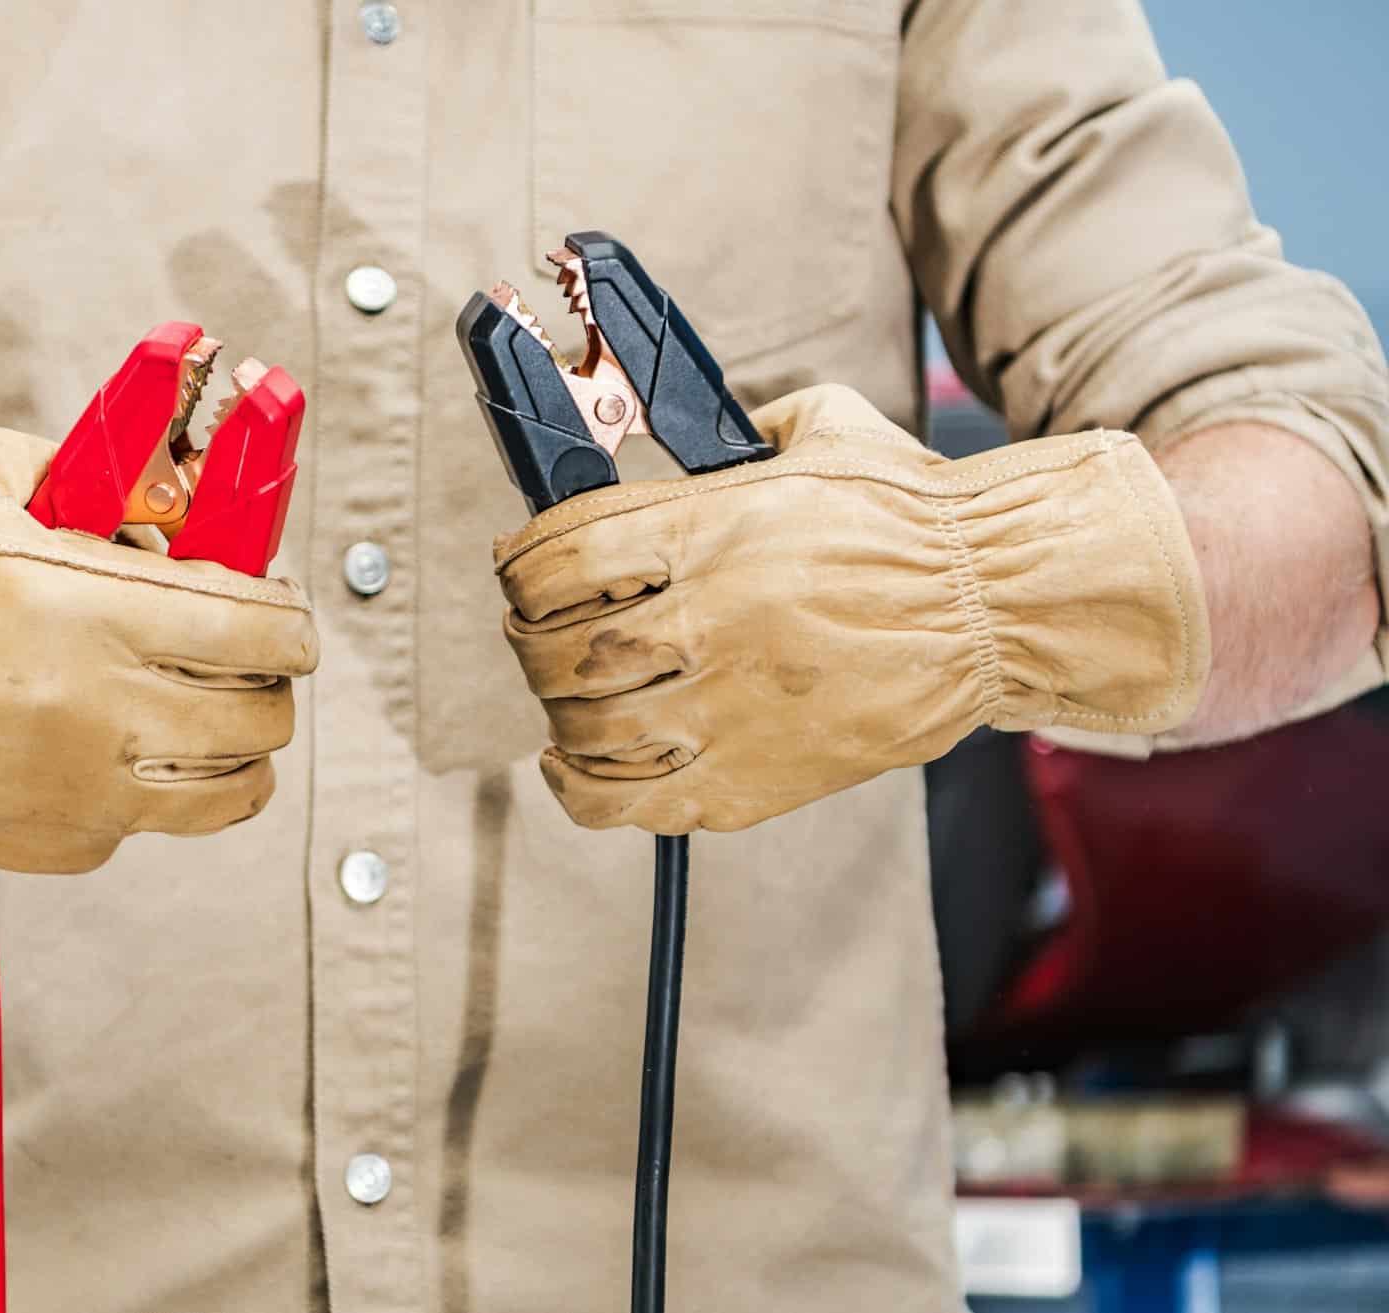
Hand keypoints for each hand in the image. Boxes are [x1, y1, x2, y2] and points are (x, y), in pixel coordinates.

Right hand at [0, 425, 318, 872]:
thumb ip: (105, 479)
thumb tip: (187, 498)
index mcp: (100, 611)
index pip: (263, 632)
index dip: (292, 622)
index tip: (286, 616)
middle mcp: (105, 709)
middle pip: (261, 717)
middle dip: (272, 684)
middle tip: (247, 664)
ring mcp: (85, 788)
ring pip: (231, 790)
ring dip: (240, 751)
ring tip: (214, 722)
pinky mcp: (57, 840)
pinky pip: (152, 823)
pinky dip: (154, 790)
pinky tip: (116, 752)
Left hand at [493, 385, 1208, 833]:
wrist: (1001, 608)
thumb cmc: (917, 524)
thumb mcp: (826, 433)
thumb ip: (744, 430)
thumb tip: (696, 427)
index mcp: (710, 531)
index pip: (554, 557)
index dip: (517, 567)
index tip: (520, 572)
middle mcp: (705, 621)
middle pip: (554, 649)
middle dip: (528, 640)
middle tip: (538, 632)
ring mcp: (725, 708)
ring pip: (581, 726)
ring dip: (557, 709)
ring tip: (570, 693)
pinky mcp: (750, 778)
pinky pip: (625, 799)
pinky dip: (578, 784)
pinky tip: (574, 760)